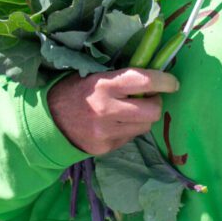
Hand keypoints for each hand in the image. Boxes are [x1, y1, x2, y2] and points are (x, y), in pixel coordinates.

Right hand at [48, 68, 178, 155]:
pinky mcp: (105, 147)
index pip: (144, 81)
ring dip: (143, 117)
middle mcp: (107, 109)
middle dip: (155, 103)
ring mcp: (106, 132)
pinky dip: (128, 129)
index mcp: (104, 85)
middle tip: (148, 98)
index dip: (164, 81)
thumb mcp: (94, 74)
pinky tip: (115, 123)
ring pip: (144, 126)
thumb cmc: (74, 89)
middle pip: (152, 111)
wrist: (48, 118)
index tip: (173, 82)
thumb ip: (120, 76)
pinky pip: (129, 137)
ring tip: (129, 111)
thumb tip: (152, 72)